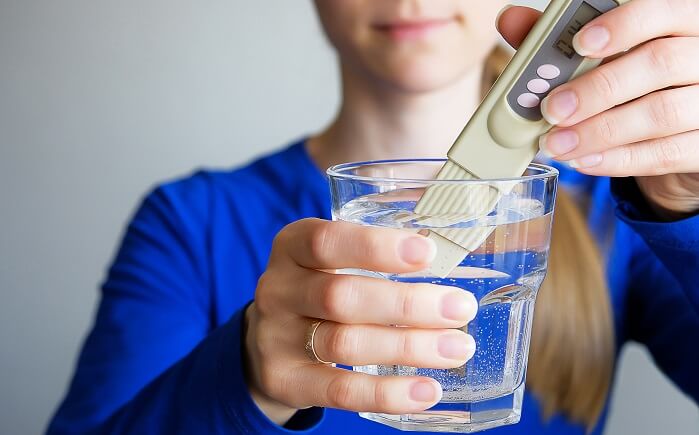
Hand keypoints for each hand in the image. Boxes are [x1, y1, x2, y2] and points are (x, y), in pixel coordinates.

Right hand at [244, 219, 477, 424]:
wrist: (268, 340)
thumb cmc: (319, 289)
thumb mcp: (330, 262)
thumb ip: (374, 256)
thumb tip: (457, 256)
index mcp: (291, 247)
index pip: (326, 242)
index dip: (375, 247)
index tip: (426, 253)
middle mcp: (278, 289)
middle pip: (341, 297)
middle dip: (407, 304)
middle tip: (460, 307)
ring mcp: (275, 338)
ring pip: (346, 344)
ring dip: (408, 347)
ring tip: (456, 348)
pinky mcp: (283, 380)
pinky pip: (339, 391)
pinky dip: (387, 393)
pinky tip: (426, 390)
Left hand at [498, 1, 698, 216]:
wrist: (680, 132)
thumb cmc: (636, 83)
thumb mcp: (604, 55)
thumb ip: (562, 39)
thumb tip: (512, 20)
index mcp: (681, 21)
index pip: (661, 12)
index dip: (621, 26)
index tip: (580, 44)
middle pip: (660, 64)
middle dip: (598, 88)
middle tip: (553, 109)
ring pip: (661, 113)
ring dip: (599, 132)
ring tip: (557, 144)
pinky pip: (666, 154)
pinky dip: (618, 159)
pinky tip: (583, 161)